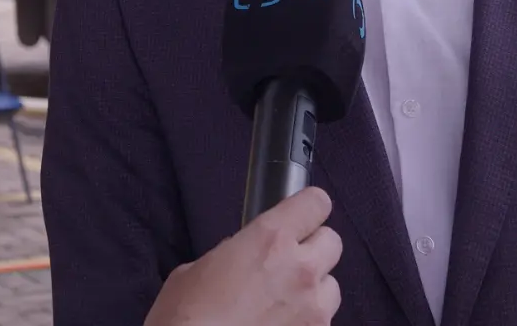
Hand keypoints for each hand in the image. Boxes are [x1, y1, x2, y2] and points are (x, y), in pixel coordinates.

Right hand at [144, 186, 341, 325]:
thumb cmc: (184, 319)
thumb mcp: (196, 271)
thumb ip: (231, 255)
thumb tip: (242, 259)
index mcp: (271, 239)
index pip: (315, 202)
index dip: (307, 209)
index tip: (298, 217)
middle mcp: (301, 269)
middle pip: (332, 242)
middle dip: (313, 250)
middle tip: (287, 264)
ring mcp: (314, 309)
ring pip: (332, 287)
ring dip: (314, 291)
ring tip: (284, 305)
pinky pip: (323, 322)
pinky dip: (305, 323)